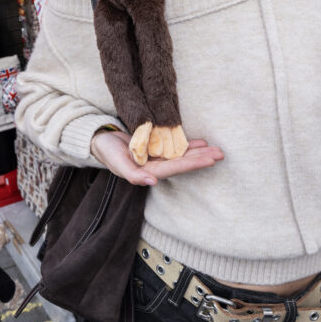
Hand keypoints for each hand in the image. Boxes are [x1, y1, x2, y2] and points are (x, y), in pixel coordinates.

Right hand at [90, 129, 222, 186]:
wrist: (99, 139)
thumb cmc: (106, 152)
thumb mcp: (117, 163)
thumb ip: (133, 174)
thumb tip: (152, 182)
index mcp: (148, 171)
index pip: (174, 168)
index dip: (192, 164)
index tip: (209, 161)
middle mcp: (155, 166)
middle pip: (183, 163)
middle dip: (201, 159)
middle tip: (221, 154)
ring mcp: (156, 157)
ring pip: (181, 155)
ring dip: (198, 153)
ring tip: (216, 149)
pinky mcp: (155, 147)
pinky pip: (174, 147)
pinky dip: (187, 145)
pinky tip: (201, 143)